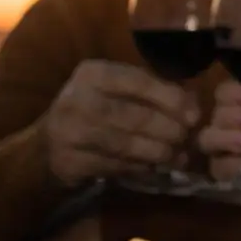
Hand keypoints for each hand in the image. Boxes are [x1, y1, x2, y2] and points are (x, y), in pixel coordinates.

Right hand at [42, 60, 199, 184]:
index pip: (139, 82)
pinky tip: (153, 168)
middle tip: (187, 139)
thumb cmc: (94, 111)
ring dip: (158, 153)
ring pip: (126, 144)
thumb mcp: (117, 92)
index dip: (171, 99)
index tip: (194, 116)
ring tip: (178, 157)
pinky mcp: (67, 161)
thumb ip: (153, 92)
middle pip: (135, 116)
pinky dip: (139, 167)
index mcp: (93, 73)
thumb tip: (193, 104)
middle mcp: (77, 99)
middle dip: (169, 130)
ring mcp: (68, 132)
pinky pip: (114, 165)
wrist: (46, 147)